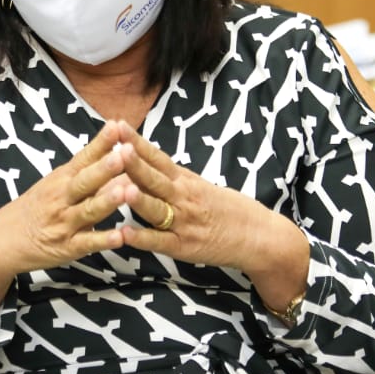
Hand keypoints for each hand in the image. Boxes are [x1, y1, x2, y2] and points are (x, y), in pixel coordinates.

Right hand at [0, 122, 127, 319]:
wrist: (2, 240)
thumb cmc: (36, 207)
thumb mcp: (55, 183)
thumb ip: (87, 171)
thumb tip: (121, 153)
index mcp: (62, 178)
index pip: (83, 157)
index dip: (100, 143)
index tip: (117, 126)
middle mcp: (62, 198)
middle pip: (85, 181)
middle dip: (105, 167)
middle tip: (126, 154)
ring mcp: (65, 223)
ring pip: (89, 210)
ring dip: (108, 201)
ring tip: (127, 191)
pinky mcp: (68, 248)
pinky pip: (87, 243)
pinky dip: (103, 240)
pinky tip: (120, 236)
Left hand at [111, 122, 307, 288]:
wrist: (258, 235)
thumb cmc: (227, 209)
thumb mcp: (201, 185)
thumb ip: (174, 177)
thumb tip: (146, 162)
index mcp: (186, 180)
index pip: (158, 157)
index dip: (138, 142)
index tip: (118, 126)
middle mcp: (183, 198)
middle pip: (154, 178)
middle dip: (134, 163)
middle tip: (116, 147)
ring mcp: (182, 223)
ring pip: (155, 208)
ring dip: (137, 198)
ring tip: (118, 187)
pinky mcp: (184, 247)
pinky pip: (159, 242)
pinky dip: (141, 238)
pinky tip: (124, 233)